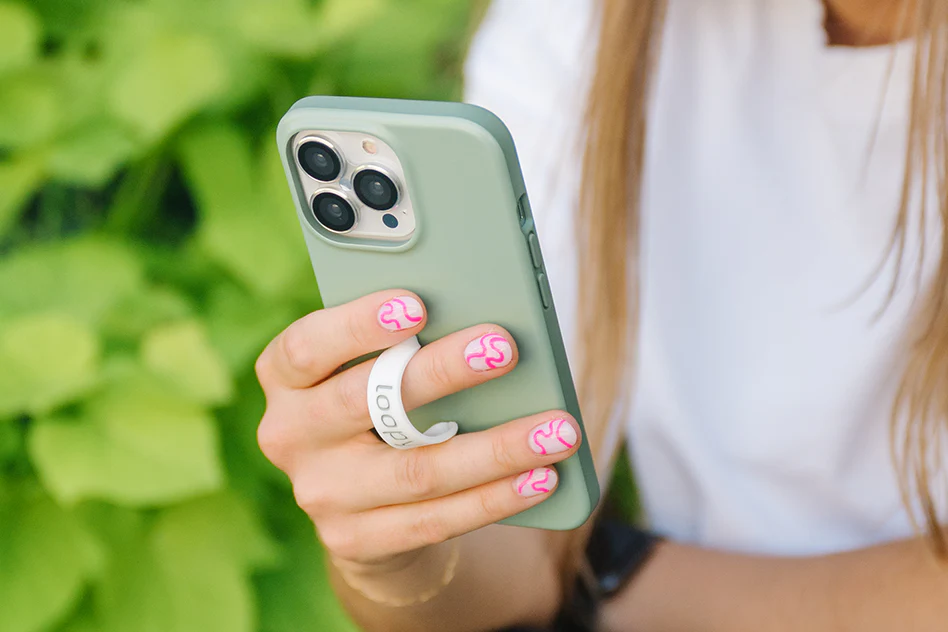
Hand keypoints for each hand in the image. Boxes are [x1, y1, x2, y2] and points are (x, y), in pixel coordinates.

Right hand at [254, 290, 581, 568]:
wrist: (358, 494)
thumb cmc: (380, 397)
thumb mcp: (371, 364)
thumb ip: (402, 340)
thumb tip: (483, 319)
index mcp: (285, 377)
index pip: (306, 346)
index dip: (356, 324)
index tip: (417, 303)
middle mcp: (289, 435)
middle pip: (364, 402)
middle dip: (440, 372)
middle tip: (505, 346)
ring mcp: (320, 494)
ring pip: (415, 470)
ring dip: (495, 448)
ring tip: (557, 427)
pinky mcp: (353, 539)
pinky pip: (434, 519)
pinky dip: (494, 497)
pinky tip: (541, 477)